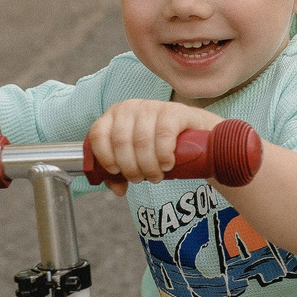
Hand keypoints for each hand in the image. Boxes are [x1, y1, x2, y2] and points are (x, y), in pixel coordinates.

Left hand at [85, 99, 219, 193]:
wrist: (197, 136)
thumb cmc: (160, 147)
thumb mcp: (137, 160)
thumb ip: (122, 174)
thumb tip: (117, 190)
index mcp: (115, 116)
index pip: (98, 134)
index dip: (105, 157)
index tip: (116, 172)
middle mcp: (131, 107)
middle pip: (120, 142)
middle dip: (130, 167)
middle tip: (141, 179)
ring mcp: (153, 107)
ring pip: (141, 141)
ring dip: (148, 166)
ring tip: (156, 176)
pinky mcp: (174, 111)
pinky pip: (163, 135)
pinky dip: (163, 154)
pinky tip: (167, 164)